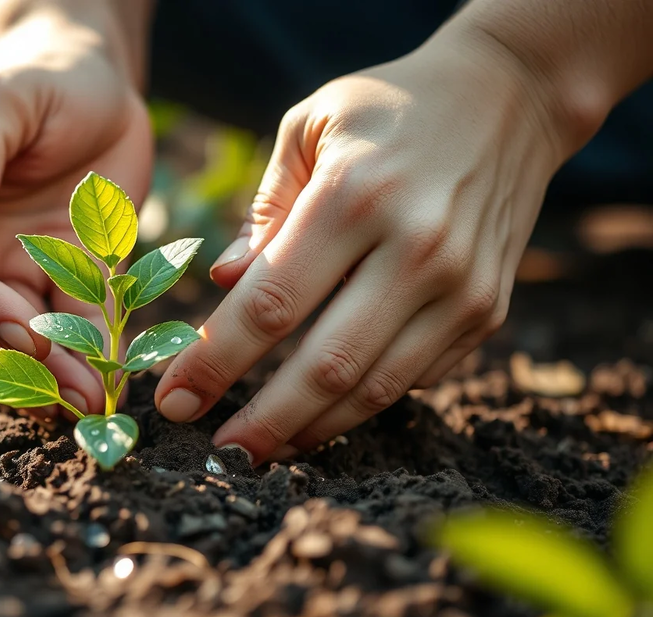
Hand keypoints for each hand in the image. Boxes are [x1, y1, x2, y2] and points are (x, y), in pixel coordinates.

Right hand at [0, 44, 151, 415]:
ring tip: (86, 401)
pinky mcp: (35, 284)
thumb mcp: (4, 97)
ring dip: (36, 376)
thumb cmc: (44, 80)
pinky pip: (49, 329)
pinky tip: (100, 387)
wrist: (96, 90)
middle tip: (64, 388)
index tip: (24, 330)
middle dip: (3, 356)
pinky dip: (72, 361)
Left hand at [156, 36, 566, 462]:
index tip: (172, 401)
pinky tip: (320, 413)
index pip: (269, 304)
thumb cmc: (386, 110)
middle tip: (218, 454)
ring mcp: (460, 286)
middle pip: (325, 365)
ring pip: (375, 388)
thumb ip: (264, 209)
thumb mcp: (310, 126)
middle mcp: (415, 247)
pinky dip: (362, 403)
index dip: (215, 362)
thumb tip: (222, 279)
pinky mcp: (488, 309)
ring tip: (262, 448)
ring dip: (312, 429)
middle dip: (262, 422)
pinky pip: (414, 377)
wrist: (509, 97)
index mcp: (353, 196)